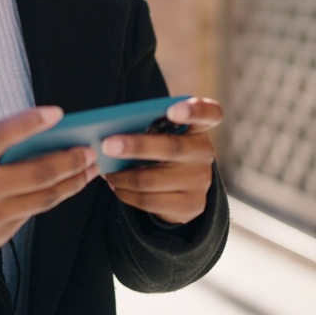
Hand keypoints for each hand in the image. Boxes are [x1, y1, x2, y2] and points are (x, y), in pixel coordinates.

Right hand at [0, 106, 98, 257]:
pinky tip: (65, 188)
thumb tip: (41, 141)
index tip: (57, 113)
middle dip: (70, 161)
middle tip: (89, 150)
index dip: (29, 122)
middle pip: (36, 173)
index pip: (0, 134)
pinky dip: (51, 199)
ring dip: (72, 182)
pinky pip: (31, 214)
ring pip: (43, 198)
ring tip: (89, 169)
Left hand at [99, 97, 222, 224]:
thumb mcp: (164, 134)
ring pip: (152, 179)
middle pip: (171, 148)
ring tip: (106, 171)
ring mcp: (200, 181)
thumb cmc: (164, 150)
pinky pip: (150, 200)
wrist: (183, 188)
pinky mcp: (190, 205)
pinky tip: (116, 186)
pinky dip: (126, 193)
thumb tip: (111, 132)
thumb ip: (149, 126)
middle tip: (106, 145)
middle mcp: (204, 152)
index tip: (172, 109)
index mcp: (199, 127)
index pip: (209, 114)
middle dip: (135, 146)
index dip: (193, 110)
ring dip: (122, 176)